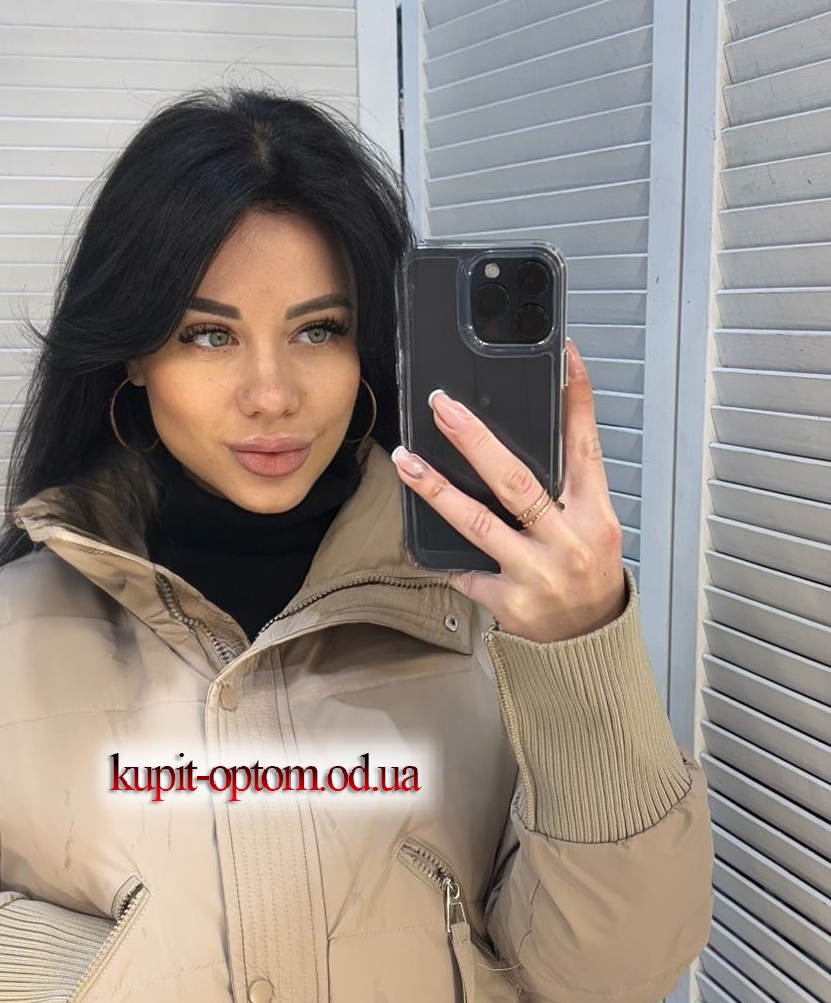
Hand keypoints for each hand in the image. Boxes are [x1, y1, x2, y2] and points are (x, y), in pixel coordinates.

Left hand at [392, 340, 626, 642]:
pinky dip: (444, 558)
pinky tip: (421, 543)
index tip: (564, 357)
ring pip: (478, 523)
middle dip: (476, 440)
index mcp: (595, 516)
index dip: (578, 401)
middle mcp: (568, 541)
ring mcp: (536, 572)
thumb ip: (569, 490)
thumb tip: (525, 440)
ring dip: (436, 489)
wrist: (589, 645)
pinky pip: (466, 571)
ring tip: (406, 461)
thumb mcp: (596, 529)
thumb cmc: (589, 578)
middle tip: (444, 407)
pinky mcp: (509, 601)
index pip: (586, 448)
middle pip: (516, 481)